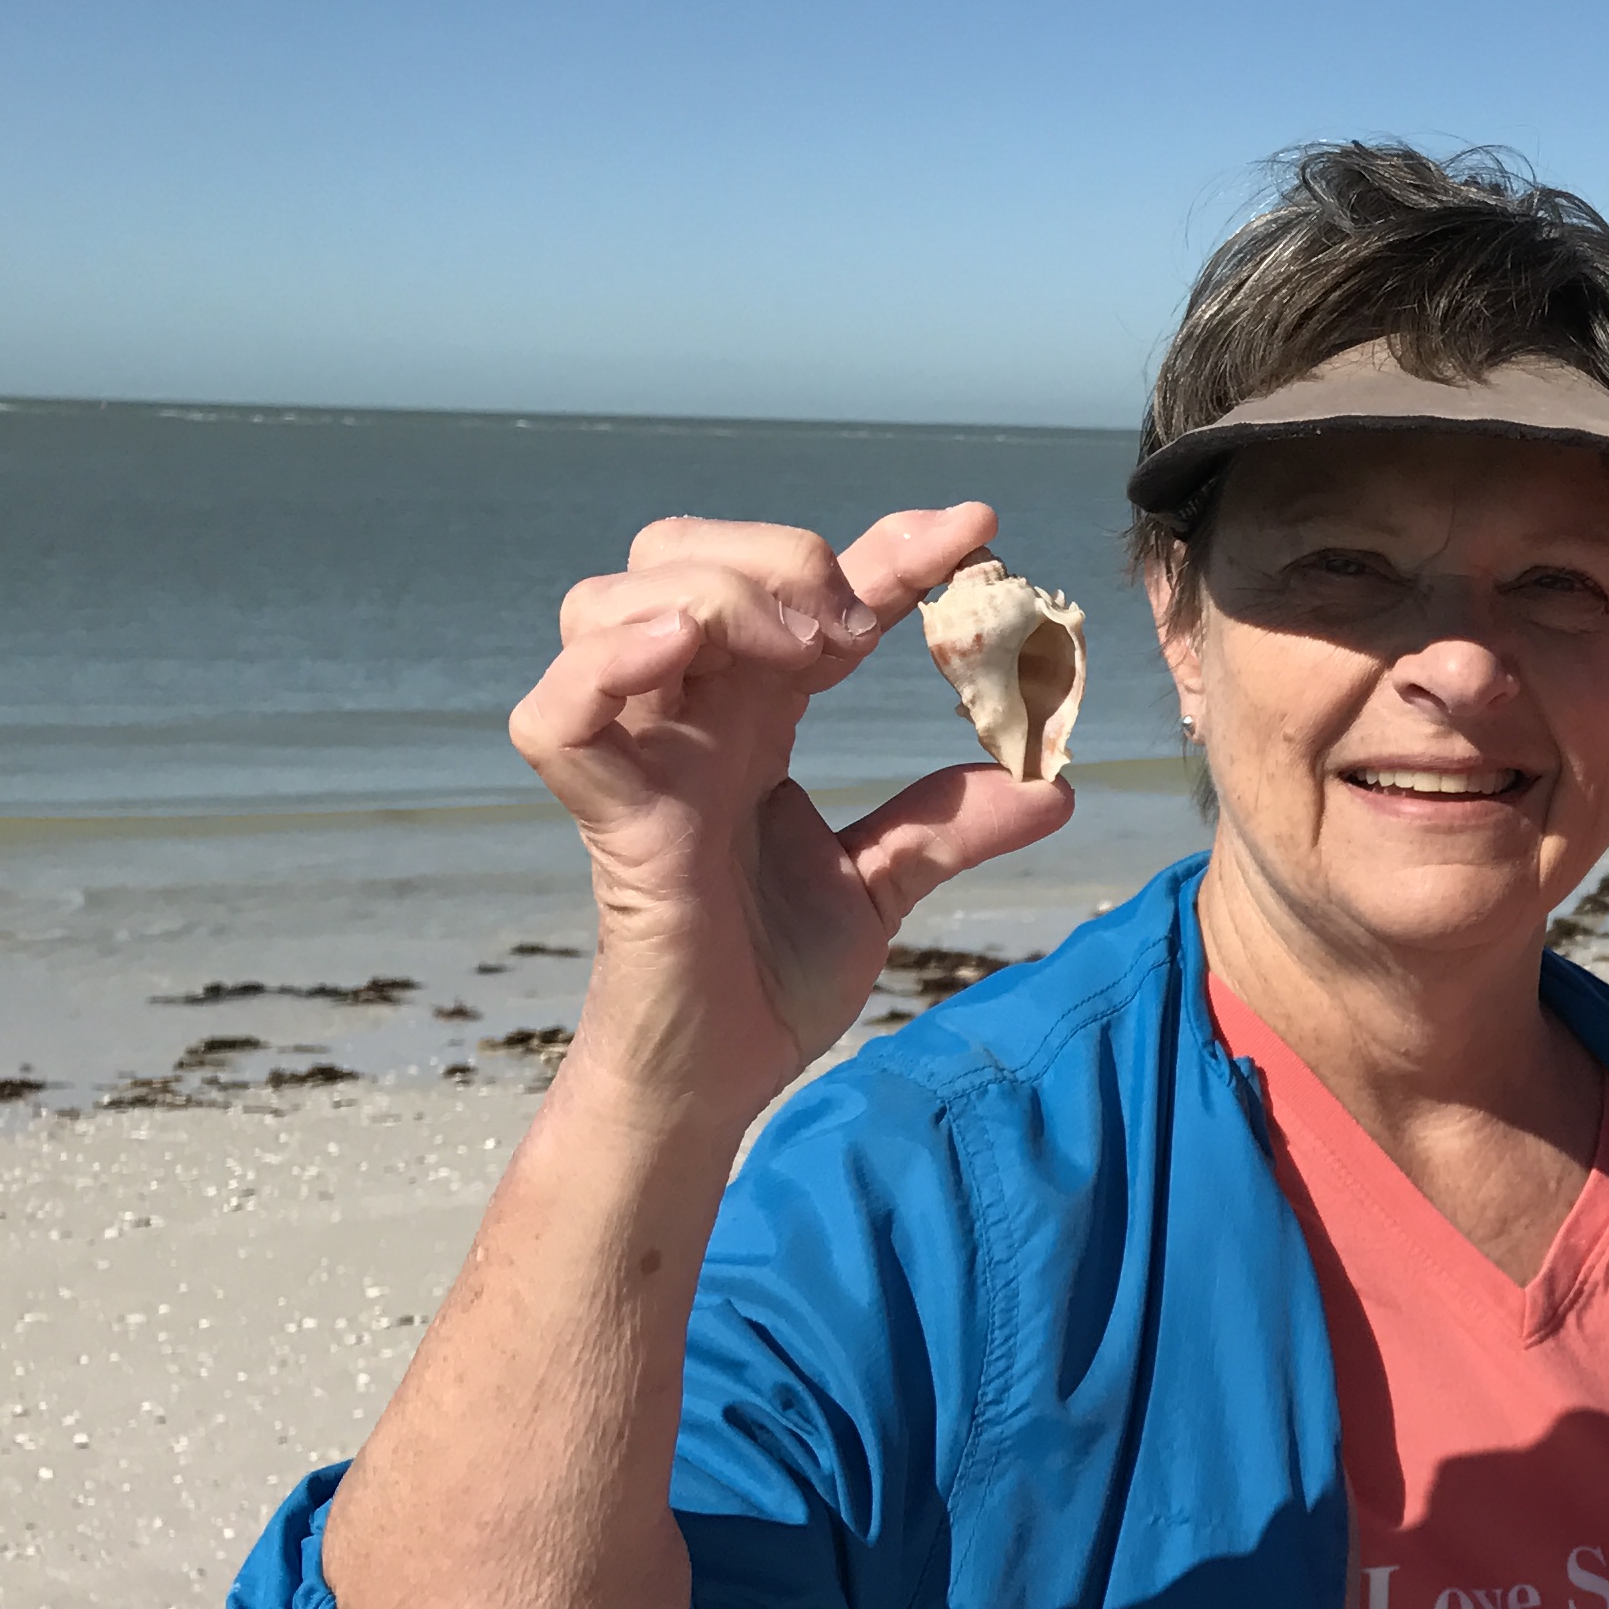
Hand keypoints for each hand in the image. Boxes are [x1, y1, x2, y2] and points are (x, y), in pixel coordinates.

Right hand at [509, 503, 1073, 1129]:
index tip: (977, 531)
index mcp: (749, 715)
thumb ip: (952, 826)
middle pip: (681, 557)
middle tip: (861, 619)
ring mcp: (638, 758)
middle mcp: (685, 715)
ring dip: (710, 592)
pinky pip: (554, 716)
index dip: (890, 549)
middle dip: (777, 555)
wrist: (722, 1077)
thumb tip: (1054, 782)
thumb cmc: (769, 978)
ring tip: (803, 642)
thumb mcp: (884, 886)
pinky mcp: (605, 818)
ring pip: (607, 604)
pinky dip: (604, 667)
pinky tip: (684, 649)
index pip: (809, 593)